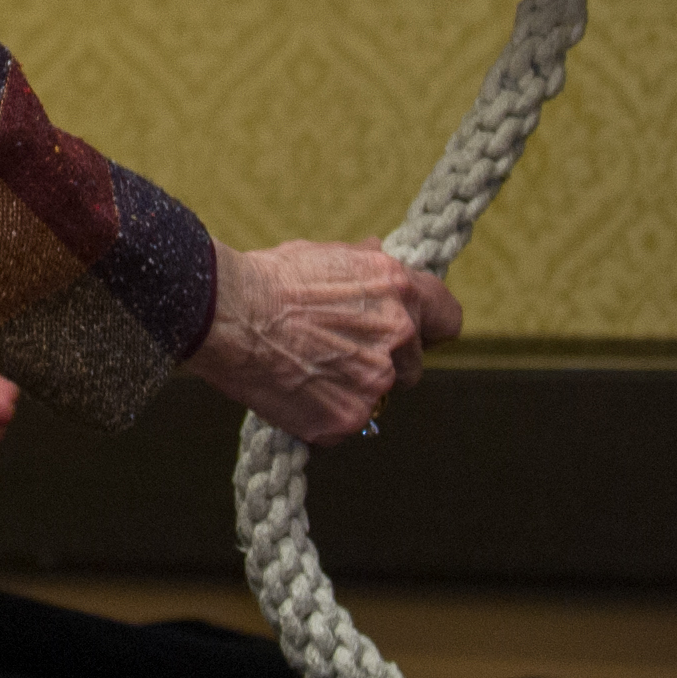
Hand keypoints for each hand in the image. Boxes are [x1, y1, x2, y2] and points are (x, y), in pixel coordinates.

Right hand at [190, 239, 460, 440]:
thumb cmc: (268, 279)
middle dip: (383, 362)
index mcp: (398, 290)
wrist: (227, 314)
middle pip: (412, 365)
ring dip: (354, 390)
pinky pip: (345, 423)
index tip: (414, 335)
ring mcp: (375, 382)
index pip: (448, 318)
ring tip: (308, 370)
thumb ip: (364, 264)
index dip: (430, 328)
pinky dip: (323, 415)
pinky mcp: (347, 418)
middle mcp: (397, 336)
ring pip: (379, 396)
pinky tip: (293, 390)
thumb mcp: (325, 254)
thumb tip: (380, 254)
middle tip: (337, 353)